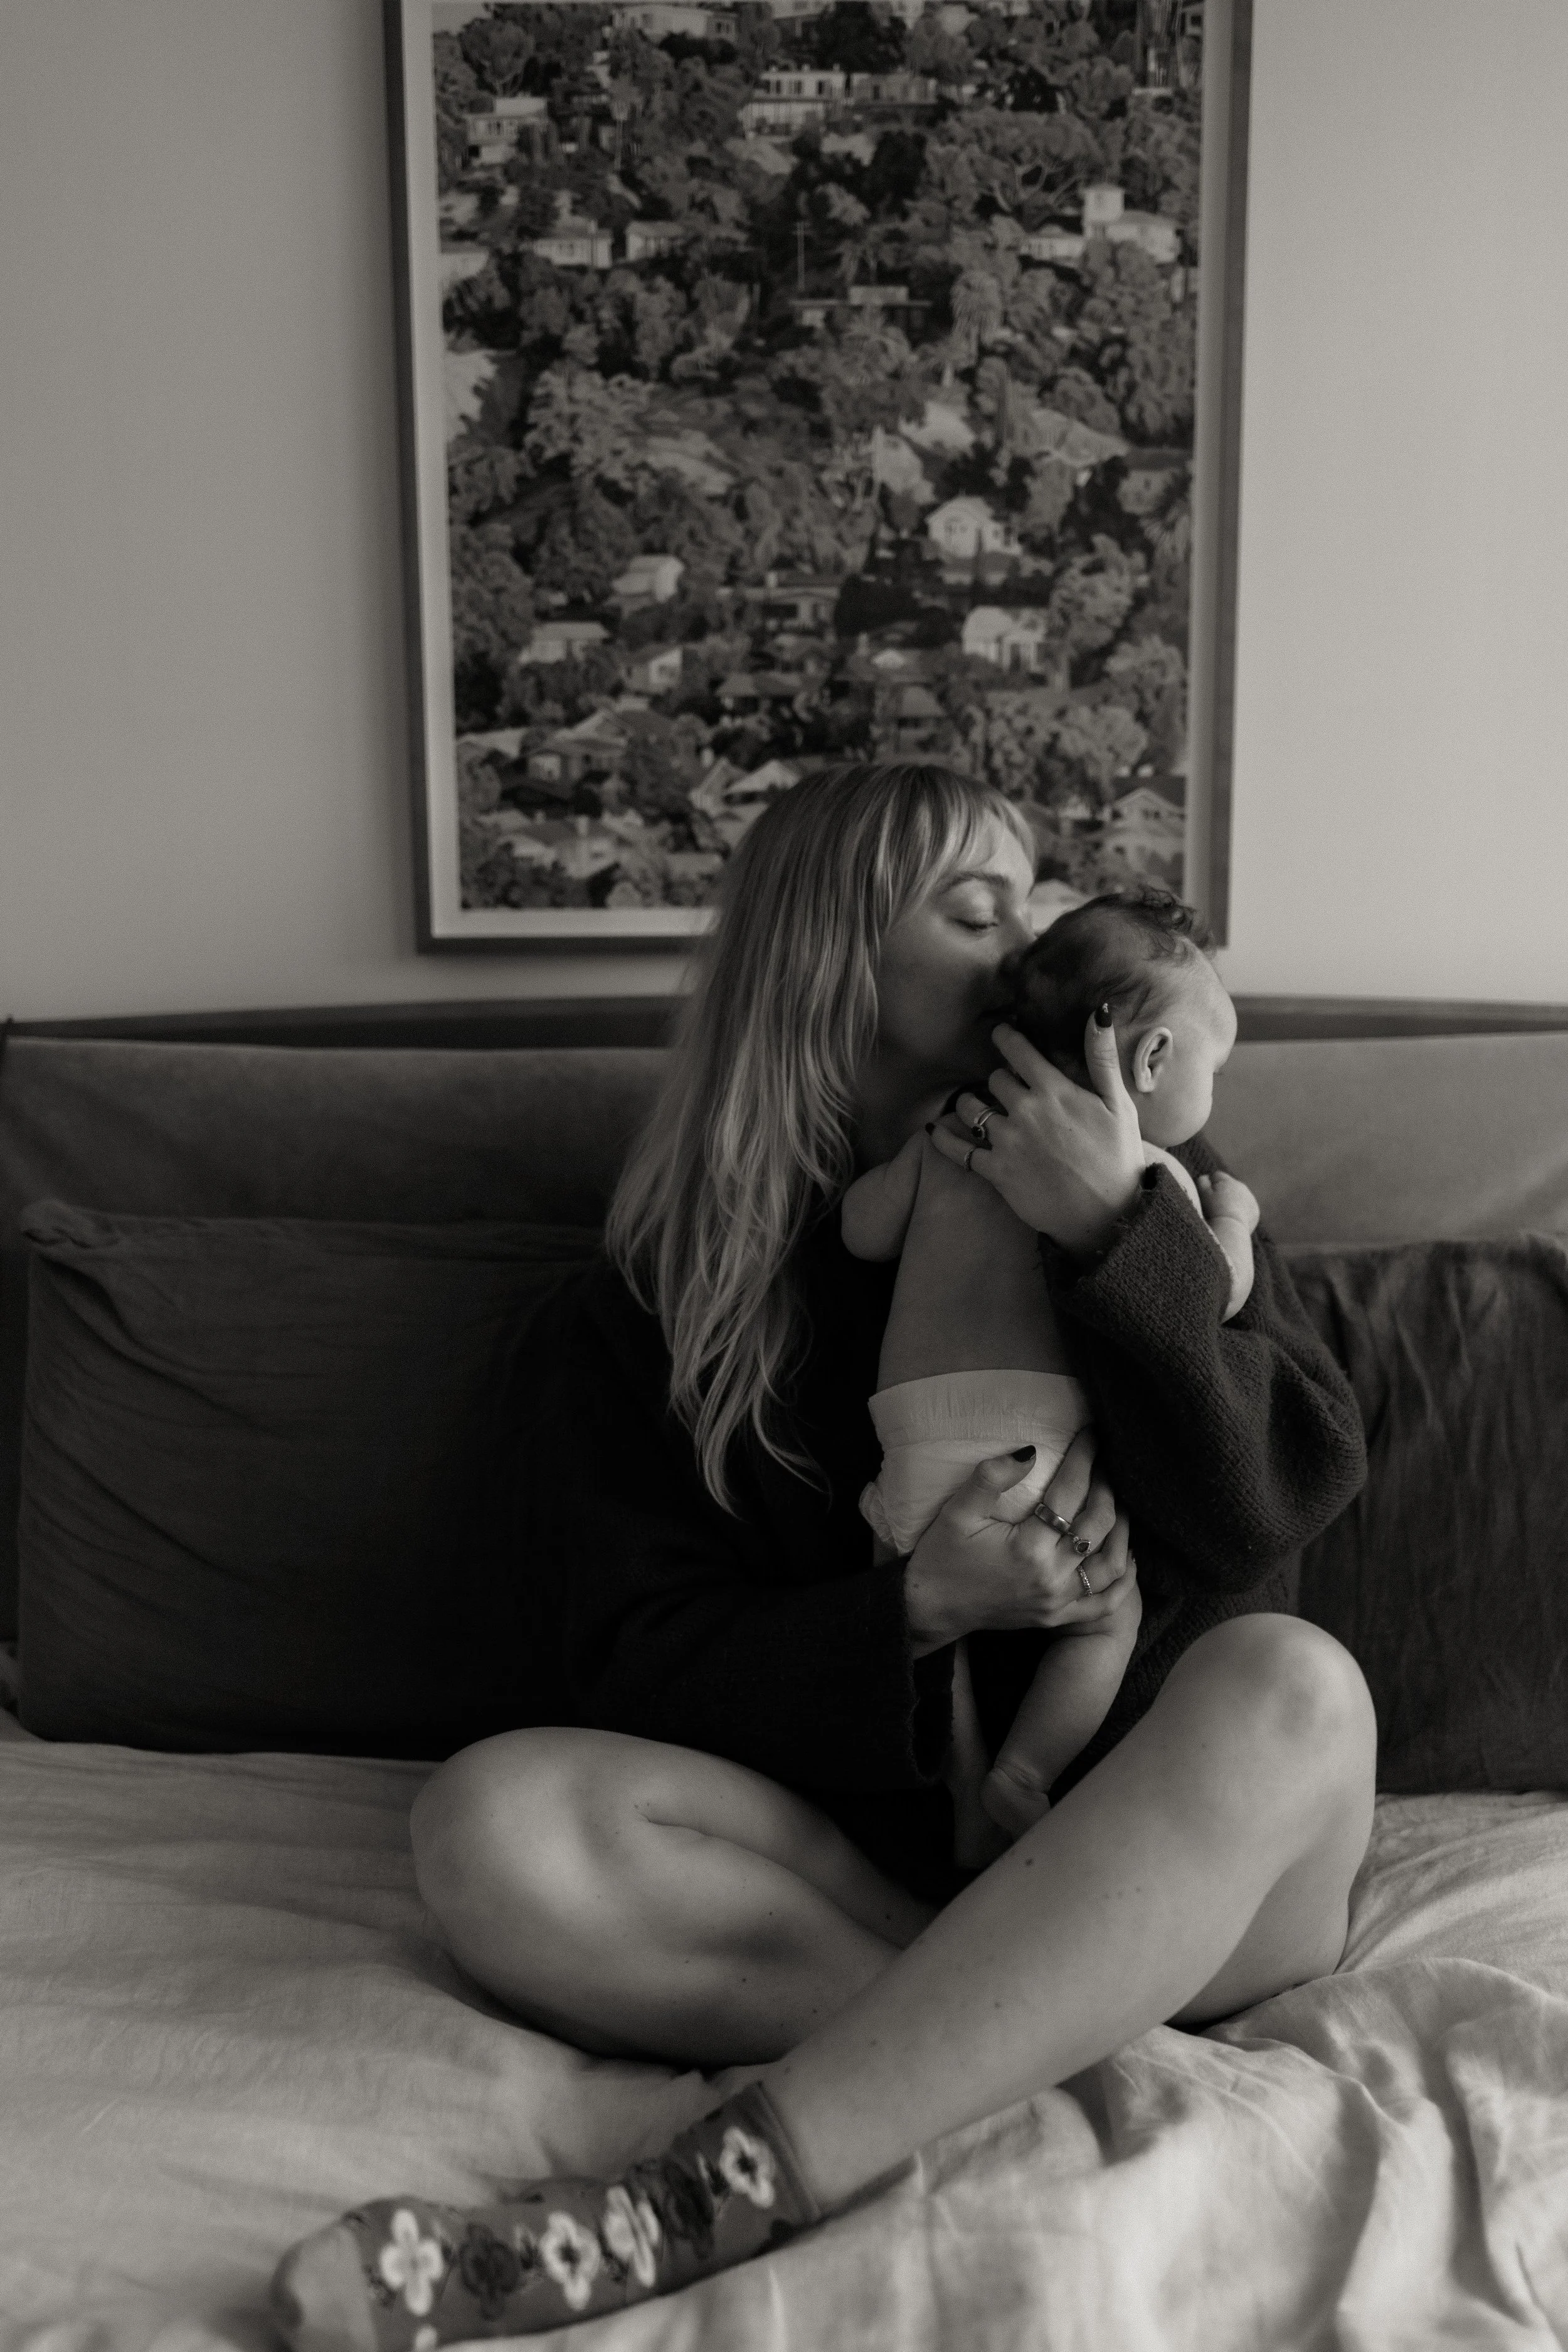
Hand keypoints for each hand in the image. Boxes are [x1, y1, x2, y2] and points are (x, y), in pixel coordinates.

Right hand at [904, 1428, 1136, 1653]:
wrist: (930, 1608)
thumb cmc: (941, 1556)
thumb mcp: (956, 1512)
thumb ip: (990, 1479)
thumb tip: (1031, 1450)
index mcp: (1027, 1548)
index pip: (1069, 1492)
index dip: (1084, 1458)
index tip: (1094, 1435)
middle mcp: (1050, 1577)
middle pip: (1098, 1523)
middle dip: (1108, 1486)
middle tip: (1107, 1463)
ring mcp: (1058, 1601)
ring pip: (1111, 1563)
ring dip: (1122, 1529)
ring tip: (1119, 1501)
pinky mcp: (1058, 1618)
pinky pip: (1105, 1602)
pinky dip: (1124, 1580)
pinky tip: (1126, 1554)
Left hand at [926, 1011, 1147, 1252]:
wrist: (1109, 1214)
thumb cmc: (1118, 1157)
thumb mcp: (1119, 1103)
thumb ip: (1102, 1057)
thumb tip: (1100, 1012)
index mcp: (1054, 1090)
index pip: (1017, 1049)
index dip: (1006, 1037)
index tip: (1000, 1033)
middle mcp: (1026, 1111)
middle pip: (995, 1079)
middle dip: (1001, 1080)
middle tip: (1008, 1088)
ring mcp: (1007, 1141)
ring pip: (971, 1108)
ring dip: (972, 1104)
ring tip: (979, 1107)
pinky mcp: (996, 1171)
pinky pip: (958, 1150)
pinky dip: (942, 1139)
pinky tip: (933, 1130)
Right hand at [1197, 1171, 1259, 1234]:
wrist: (1231, 1228)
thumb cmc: (1214, 1210)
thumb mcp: (1203, 1194)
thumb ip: (1202, 1181)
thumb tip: (1206, 1177)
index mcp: (1229, 1181)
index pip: (1217, 1176)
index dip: (1210, 1184)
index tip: (1207, 1194)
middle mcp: (1242, 1187)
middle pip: (1230, 1185)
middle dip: (1223, 1191)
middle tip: (1215, 1205)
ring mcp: (1250, 1199)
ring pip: (1240, 1196)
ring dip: (1233, 1201)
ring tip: (1224, 1212)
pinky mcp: (1255, 1211)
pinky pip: (1247, 1207)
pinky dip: (1241, 1211)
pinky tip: (1233, 1219)